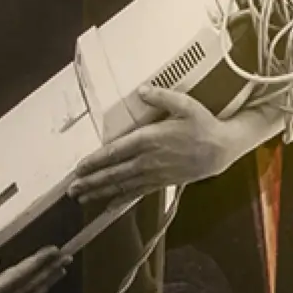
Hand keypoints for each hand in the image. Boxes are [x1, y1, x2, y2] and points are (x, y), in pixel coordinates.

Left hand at [66, 85, 291, 208]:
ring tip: (81, 197)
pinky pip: (136, 193)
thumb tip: (141, 89)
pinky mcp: (161, 182)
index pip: (115, 152)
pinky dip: (120, 199)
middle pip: (113, 173)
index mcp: (150, 140)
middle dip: (91, 181)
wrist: (221, 149)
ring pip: (122, 186)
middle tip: (71, 189)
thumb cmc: (203, 124)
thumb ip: (162, 96)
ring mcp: (154, 174)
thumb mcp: (186, 104)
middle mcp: (148, 160)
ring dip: (100, 192)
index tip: (78, 167)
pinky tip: (107, 203)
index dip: (95, 161)